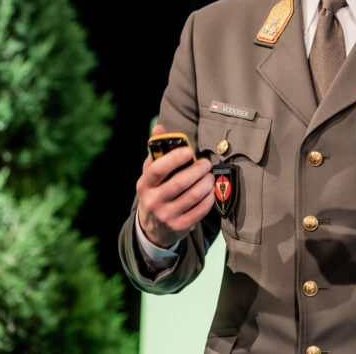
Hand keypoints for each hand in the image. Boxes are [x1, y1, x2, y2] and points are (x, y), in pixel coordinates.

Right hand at [136, 124, 214, 247]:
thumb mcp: (151, 173)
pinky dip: (209, 198)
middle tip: (206, 163)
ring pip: (193, 196)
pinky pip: (200, 210)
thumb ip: (157, 151)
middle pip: (179, 183)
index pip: (157, 169)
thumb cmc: (155, 190)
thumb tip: (159, 127)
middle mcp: (153, 202)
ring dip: (206, 183)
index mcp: (144, 185)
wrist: (152, 227)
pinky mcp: (180, 227)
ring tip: (210, 176)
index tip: (189, 151)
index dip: (174, 158)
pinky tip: (210, 190)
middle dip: (197, 170)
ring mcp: (166, 216)